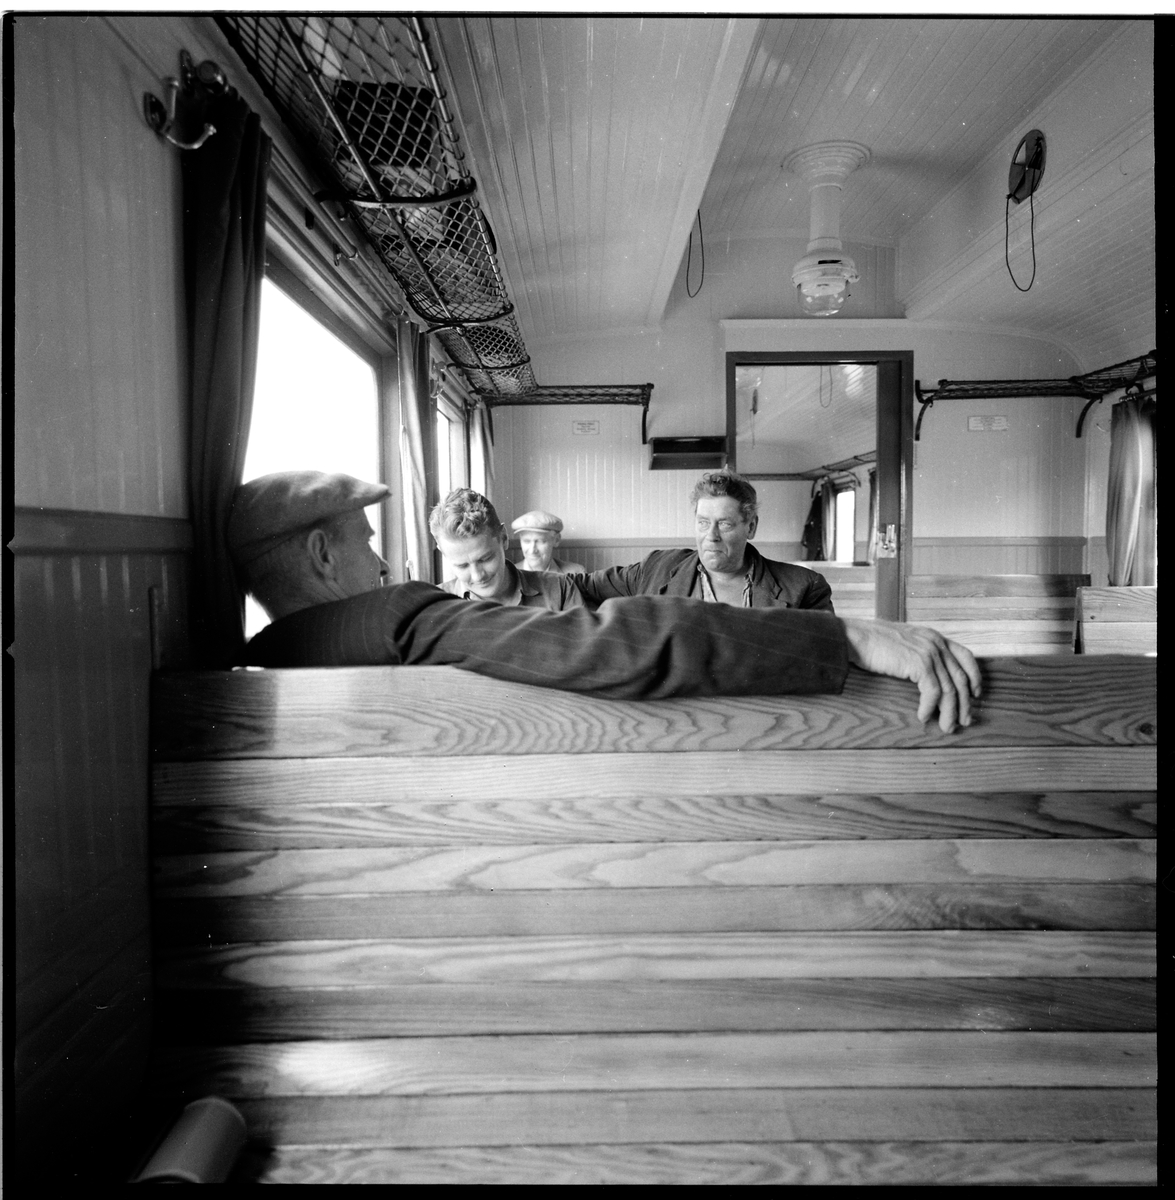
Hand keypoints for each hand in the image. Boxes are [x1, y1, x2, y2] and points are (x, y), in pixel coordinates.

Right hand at [840, 617, 981, 732]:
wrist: (855, 637)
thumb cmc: (872, 642)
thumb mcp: (903, 642)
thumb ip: (917, 652)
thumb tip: (924, 674)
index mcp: (934, 637)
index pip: (966, 656)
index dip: (974, 676)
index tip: (976, 693)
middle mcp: (936, 643)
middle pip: (960, 677)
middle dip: (965, 702)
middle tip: (964, 721)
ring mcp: (929, 652)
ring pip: (949, 689)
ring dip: (949, 712)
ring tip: (946, 727)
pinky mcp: (919, 664)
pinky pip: (932, 692)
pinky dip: (930, 708)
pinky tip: (923, 717)